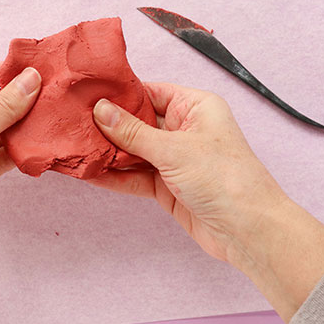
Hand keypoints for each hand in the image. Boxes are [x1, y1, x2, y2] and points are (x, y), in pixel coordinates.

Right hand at [91, 82, 281, 262]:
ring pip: (134, 151)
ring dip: (109, 153)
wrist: (248, 231)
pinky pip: (136, 176)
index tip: (89, 95)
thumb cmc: (225, 179)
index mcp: (195, 107)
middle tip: (74, 123)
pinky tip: (91, 174)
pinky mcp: (168, 186)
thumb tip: (101, 110)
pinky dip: (115, 176)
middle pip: (139, 122)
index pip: (151, 92)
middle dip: (109, 125)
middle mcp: (185, 129)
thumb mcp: (174, 149)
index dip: (121, 95)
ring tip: (76, 148)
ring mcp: (175, 159)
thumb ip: (134, 132)